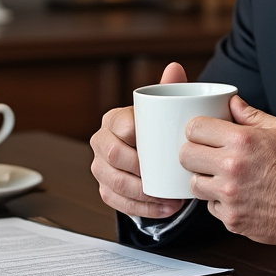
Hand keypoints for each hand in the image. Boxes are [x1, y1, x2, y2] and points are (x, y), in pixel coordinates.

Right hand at [90, 62, 187, 218]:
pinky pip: (116, 202)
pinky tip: (163, 209)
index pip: (122, 126)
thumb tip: (175, 67)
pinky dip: (141, 208)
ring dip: (141, 194)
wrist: (150, 150)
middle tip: (164, 175)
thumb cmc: (158, 127)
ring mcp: (100, 167)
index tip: (157, 146)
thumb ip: (170, 88)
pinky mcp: (105, 188)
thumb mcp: (164, 108)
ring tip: (169, 198)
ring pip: (113, 183)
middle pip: (113, 157)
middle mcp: (101, 142)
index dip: (137, 137)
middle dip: (139, 170)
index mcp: (113, 119)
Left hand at [181, 96, 275, 244]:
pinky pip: (210, 207)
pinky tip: (237, 194)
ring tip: (223, 176)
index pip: (195, 128)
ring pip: (194, 184)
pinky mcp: (231, 219)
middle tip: (207, 154)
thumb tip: (233, 103)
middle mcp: (231, 168)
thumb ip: (252, 115)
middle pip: (185, 156)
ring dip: (204, 179)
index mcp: (242, 141)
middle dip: (193, 152)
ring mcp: (229, 196)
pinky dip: (219, 201)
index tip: (203, 133)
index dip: (197, 129)